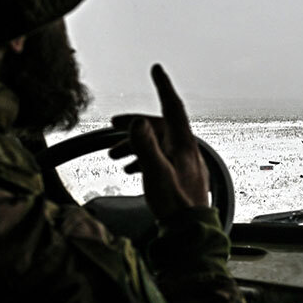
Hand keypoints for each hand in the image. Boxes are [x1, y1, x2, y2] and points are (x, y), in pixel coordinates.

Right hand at [108, 64, 209, 218]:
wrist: (189, 232)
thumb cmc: (175, 204)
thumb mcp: (156, 173)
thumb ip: (144, 147)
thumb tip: (136, 121)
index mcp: (183, 144)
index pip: (173, 107)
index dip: (163, 87)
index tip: (157, 69)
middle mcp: (186, 149)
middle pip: (159, 126)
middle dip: (135, 125)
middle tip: (112, 125)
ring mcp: (184, 162)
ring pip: (158, 144)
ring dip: (135, 145)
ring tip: (114, 156)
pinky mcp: (180, 176)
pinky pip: (160, 158)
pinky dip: (144, 158)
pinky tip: (132, 169)